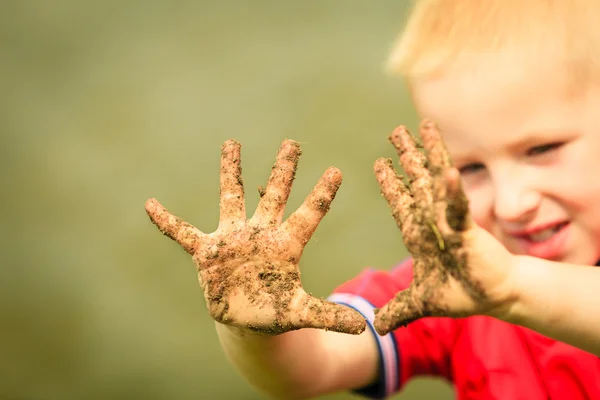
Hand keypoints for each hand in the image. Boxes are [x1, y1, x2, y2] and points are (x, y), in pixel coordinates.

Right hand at [145, 139, 364, 334]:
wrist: (246, 319)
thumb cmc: (275, 311)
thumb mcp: (301, 313)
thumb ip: (327, 316)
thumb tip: (364, 326)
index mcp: (287, 246)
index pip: (309, 215)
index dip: (322, 194)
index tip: (338, 171)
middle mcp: (261, 234)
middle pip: (274, 196)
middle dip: (283, 170)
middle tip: (293, 143)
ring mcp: (233, 239)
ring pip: (233, 198)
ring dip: (232, 172)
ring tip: (232, 143)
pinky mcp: (207, 253)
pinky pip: (183, 233)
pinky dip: (167, 222)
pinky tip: (150, 204)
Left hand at [372, 120, 516, 334]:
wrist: (494, 298)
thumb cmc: (462, 294)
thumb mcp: (422, 302)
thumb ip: (399, 308)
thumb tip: (375, 325)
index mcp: (419, 236)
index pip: (401, 204)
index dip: (391, 184)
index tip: (380, 163)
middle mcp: (432, 222)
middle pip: (417, 183)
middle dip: (407, 158)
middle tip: (396, 132)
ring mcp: (448, 223)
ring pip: (436, 183)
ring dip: (429, 155)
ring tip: (421, 126)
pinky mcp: (467, 231)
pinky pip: (457, 208)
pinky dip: (452, 192)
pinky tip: (447, 171)